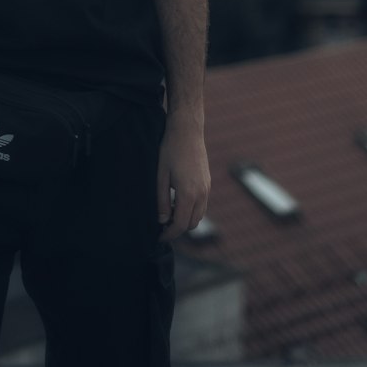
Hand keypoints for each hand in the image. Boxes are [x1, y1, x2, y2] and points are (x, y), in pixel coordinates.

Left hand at [157, 112, 209, 241]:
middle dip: (177, 229)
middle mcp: (201, 194)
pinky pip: (202, 205)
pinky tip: (178, 202)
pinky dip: (192, 210)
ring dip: (185, 220)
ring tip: (169, 214)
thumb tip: (162, 220)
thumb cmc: (170, 150)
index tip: (158, 236)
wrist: (187, 130)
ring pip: (198, 216)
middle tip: (161, 226)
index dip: (169, 234)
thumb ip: (161, 200)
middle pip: (191, 224)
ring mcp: (207, 188)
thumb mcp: (161, 176)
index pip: (180, 225)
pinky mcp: (207, 183)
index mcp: (188, 194)